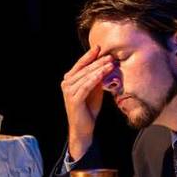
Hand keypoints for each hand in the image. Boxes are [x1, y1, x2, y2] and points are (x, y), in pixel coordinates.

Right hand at [61, 46, 113, 160]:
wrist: (84, 128)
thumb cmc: (89, 109)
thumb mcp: (94, 90)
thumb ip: (96, 78)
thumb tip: (105, 64)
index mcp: (69, 80)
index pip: (80, 64)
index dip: (89, 56)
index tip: (100, 47)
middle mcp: (66, 84)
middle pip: (84, 69)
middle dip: (98, 61)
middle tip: (110, 56)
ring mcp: (68, 91)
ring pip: (85, 76)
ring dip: (99, 69)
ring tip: (110, 63)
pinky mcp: (74, 99)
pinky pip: (86, 86)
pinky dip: (95, 79)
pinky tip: (103, 74)